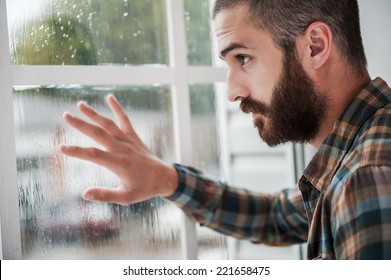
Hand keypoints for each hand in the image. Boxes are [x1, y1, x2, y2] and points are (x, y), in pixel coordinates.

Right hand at [59, 94, 177, 204]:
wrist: (163, 177)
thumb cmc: (143, 188)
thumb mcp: (125, 197)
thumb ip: (105, 195)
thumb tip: (84, 194)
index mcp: (118, 163)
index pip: (93, 155)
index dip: (77, 151)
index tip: (61, 148)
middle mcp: (122, 149)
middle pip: (98, 134)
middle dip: (81, 124)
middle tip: (66, 115)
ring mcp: (128, 141)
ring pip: (109, 125)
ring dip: (94, 114)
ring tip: (80, 104)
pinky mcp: (133, 137)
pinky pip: (125, 120)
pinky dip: (118, 108)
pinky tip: (110, 97)